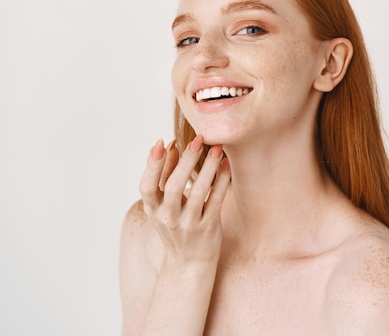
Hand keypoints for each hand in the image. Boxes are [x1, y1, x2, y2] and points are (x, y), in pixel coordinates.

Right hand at [139, 135, 230, 267]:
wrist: (189, 263)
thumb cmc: (175, 225)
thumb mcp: (163, 205)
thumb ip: (165, 176)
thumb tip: (170, 146)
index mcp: (153, 209)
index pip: (146, 186)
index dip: (153, 165)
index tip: (162, 142)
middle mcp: (168, 218)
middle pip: (174, 187)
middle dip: (186, 162)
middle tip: (199, 140)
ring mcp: (188, 224)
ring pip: (198, 193)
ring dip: (208, 168)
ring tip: (216, 149)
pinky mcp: (208, 228)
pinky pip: (215, 201)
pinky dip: (221, 182)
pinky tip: (225, 166)